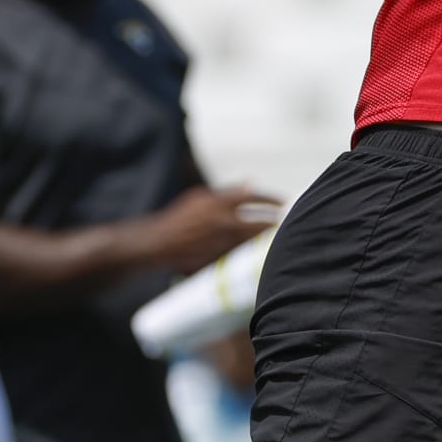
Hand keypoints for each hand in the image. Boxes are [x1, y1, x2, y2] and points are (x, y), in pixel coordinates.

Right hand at [147, 185, 280, 274]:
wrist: (159, 244)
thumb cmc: (180, 217)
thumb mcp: (201, 197)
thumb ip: (228, 191)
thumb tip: (252, 181)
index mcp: (218, 203)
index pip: (253, 197)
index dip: (271, 199)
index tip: (283, 201)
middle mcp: (221, 222)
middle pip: (259, 223)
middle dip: (274, 222)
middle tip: (283, 221)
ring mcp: (221, 243)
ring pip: (253, 242)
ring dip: (265, 239)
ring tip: (274, 236)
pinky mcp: (218, 259)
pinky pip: (241, 256)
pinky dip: (250, 252)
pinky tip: (257, 251)